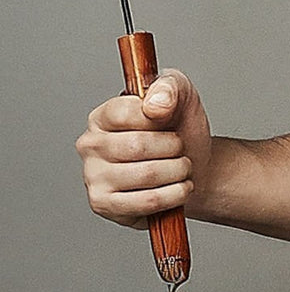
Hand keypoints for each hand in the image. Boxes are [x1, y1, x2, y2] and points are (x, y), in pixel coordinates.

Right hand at [76, 70, 211, 227]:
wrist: (196, 165)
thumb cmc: (180, 128)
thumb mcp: (181, 94)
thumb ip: (169, 87)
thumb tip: (154, 105)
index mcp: (102, 116)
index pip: (125, 113)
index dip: (158, 118)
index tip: (170, 119)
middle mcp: (90, 145)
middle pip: (138, 146)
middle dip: (173, 147)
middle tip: (180, 148)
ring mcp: (93, 177)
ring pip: (147, 174)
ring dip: (178, 171)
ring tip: (182, 167)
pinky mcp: (104, 205)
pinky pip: (147, 201)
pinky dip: (175, 194)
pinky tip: (180, 187)